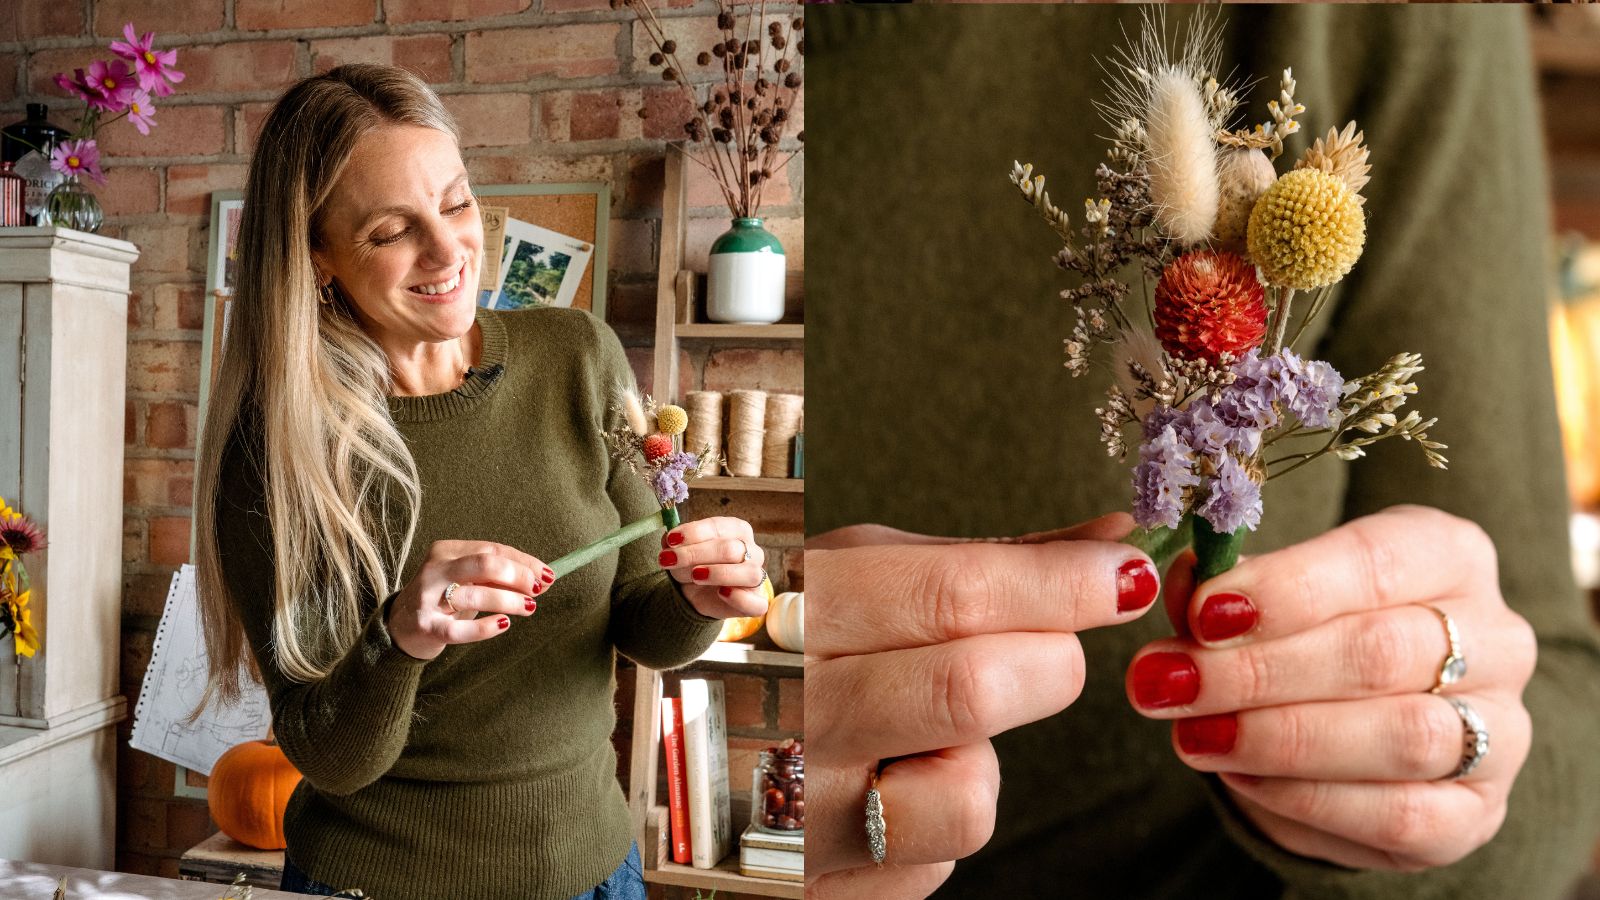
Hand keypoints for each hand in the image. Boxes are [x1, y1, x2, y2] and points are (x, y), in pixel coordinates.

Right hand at [386, 540, 551, 660]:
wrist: (400, 627)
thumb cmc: (443, 600)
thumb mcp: (467, 581)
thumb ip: (500, 578)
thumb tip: (542, 579)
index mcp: (446, 551)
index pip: (492, 550)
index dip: (524, 562)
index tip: (546, 575)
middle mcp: (435, 569)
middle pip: (484, 563)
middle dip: (518, 575)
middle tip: (537, 590)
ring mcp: (427, 598)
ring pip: (475, 594)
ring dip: (509, 601)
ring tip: (528, 608)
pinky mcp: (426, 626)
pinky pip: (459, 630)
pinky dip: (486, 627)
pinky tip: (503, 624)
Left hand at [659, 516, 769, 618]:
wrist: (697, 592)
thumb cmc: (694, 564)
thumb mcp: (681, 549)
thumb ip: (676, 542)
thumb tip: (670, 540)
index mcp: (738, 530)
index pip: (718, 527)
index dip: (693, 532)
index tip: (671, 540)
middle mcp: (753, 551)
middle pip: (730, 549)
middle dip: (695, 554)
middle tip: (669, 560)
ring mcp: (757, 577)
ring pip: (749, 573)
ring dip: (718, 573)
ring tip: (695, 576)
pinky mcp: (756, 602)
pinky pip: (757, 603)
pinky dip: (739, 598)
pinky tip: (721, 593)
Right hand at [806, 512, 1161, 899]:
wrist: (682, 753)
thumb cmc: (792, 647)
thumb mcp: (856, 580)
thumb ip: (981, 563)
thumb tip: (1110, 541)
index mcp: (790, 609)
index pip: (951, 594)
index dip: (1059, 584)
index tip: (1122, 575)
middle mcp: (787, 712)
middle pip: (971, 688)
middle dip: (1046, 660)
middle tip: (1047, 646)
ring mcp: (798, 810)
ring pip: (967, 797)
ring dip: (982, 757)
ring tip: (932, 729)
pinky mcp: (819, 886)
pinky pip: (934, 861)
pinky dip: (937, 813)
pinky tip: (890, 779)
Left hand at [1129, 504, 1535, 870]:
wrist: (1347, 733)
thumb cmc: (1305, 637)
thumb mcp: (1262, 596)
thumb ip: (1221, 590)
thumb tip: (1185, 582)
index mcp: (1447, 554)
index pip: (1374, 561)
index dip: (1285, 590)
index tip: (1204, 614)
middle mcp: (1495, 637)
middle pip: (1381, 652)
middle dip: (1260, 671)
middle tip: (1173, 682)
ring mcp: (1502, 731)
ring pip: (1401, 736)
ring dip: (1278, 738)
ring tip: (1194, 733)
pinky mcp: (1476, 814)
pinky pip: (1399, 813)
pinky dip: (1306, 797)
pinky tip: (1239, 776)